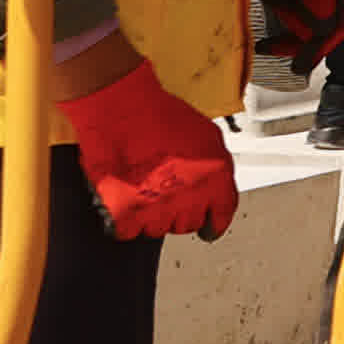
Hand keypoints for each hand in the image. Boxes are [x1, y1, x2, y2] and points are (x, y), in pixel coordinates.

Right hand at [60, 57, 238, 239]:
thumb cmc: (161, 116)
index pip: (221, 215)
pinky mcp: (124, 214)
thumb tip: (215, 184)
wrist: (122, 112)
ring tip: (143, 187)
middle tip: (166, 191)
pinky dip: (124, 220)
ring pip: (157, 229)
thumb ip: (216, 165)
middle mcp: (189, 199)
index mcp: (215, 180)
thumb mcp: (208, 136)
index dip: (214, 222)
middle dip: (179, 211)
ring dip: (151, 215)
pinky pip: (127, 231)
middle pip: (187, 224)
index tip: (209, 228)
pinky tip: (125, 198)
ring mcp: (156, 209)